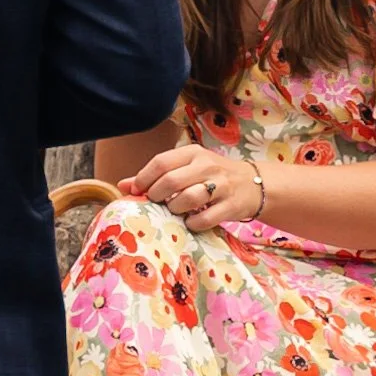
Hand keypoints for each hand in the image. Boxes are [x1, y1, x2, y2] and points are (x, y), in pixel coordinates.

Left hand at [120, 143, 260, 229]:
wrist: (253, 184)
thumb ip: (156, 175)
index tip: (137, 191)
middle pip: (171, 181)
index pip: (160, 162)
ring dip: (175, 209)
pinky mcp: (231, 205)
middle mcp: (207, 166)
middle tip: (156, 202)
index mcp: (193, 153)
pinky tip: (191, 221)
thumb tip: (122, 185)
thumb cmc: (212, 176)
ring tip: (175, 210)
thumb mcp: (187, 168)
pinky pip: (204, 218)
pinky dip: (192, 223)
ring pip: (187, 199)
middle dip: (157, 195)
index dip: (143, 179)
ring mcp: (221, 186)